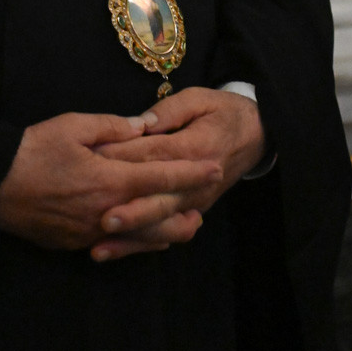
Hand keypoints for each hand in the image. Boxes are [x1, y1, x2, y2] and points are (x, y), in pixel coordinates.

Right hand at [0, 110, 216, 256]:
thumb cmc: (32, 149)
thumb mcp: (73, 125)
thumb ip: (112, 126)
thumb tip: (143, 126)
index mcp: (109, 179)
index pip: (160, 176)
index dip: (191, 173)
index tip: (215, 167)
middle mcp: (106, 211)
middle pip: (160, 216)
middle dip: (188, 206)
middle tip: (210, 198)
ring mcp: (91, 232)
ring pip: (142, 238)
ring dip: (169, 230)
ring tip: (188, 223)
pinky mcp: (75, 243)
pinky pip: (117, 244)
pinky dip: (139, 239)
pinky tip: (147, 235)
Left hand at [90, 88, 265, 259]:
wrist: (257, 134)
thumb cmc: (222, 112)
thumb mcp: (199, 98)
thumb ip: (170, 110)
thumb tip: (142, 123)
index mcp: (194, 148)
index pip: (154, 155)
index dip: (124, 159)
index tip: (94, 163)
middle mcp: (196, 182)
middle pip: (159, 199)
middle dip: (131, 211)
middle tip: (102, 219)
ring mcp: (195, 201)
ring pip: (161, 223)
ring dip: (131, 236)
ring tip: (102, 246)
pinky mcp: (193, 211)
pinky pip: (166, 233)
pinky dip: (140, 245)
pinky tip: (114, 252)